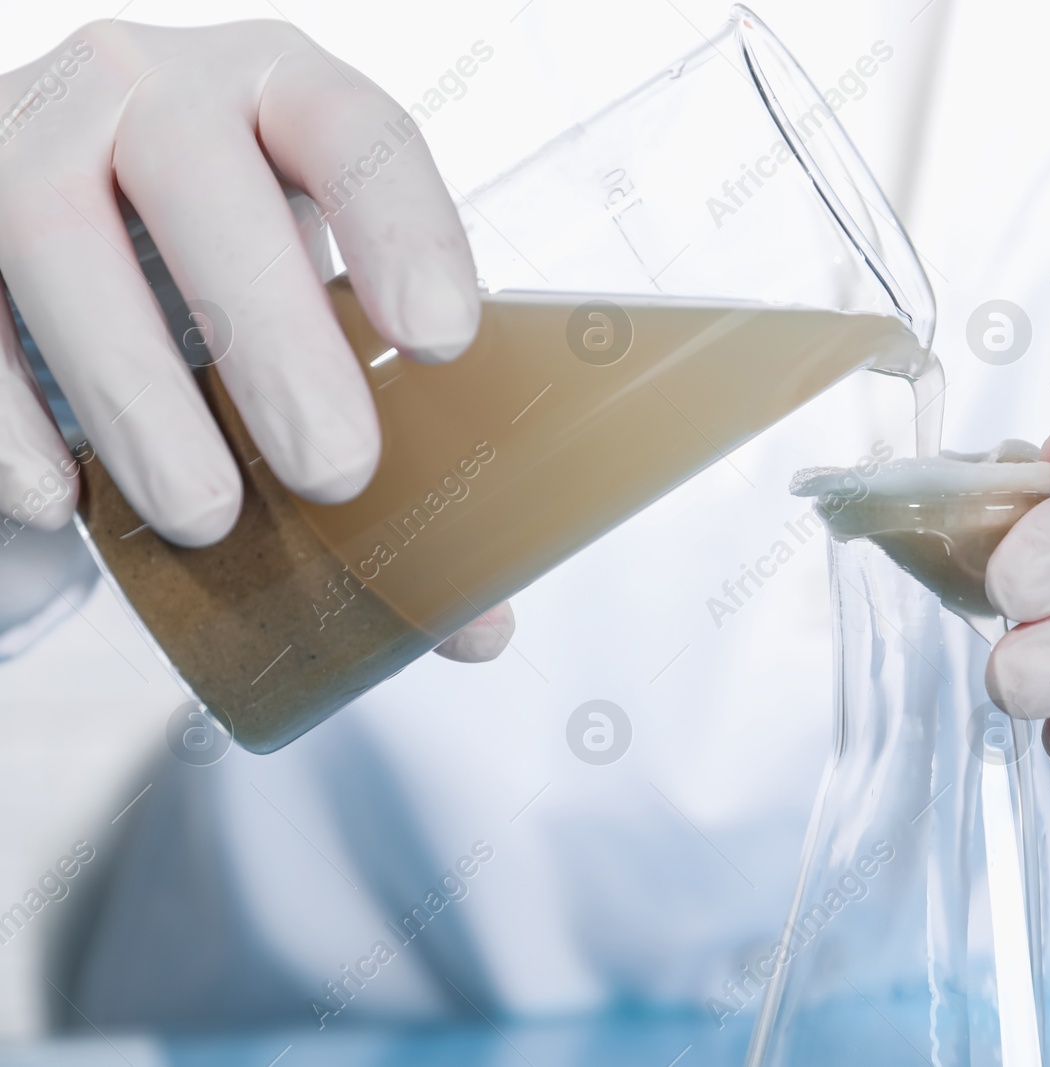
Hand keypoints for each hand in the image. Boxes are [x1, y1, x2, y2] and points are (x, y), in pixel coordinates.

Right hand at [0, 20, 508, 657]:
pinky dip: (7, 415)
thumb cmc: (231, 267)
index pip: (352, 127)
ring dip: (137, 394)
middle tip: (337, 474)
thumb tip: (479, 625)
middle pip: (204, 186)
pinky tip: (63, 502)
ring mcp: (26, 134)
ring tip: (209, 517)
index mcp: (279, 93)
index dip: (403, 227)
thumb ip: (402, 437)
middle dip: (275, 340)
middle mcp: (149, 86)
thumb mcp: (318, 307)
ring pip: (53, 236)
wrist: (77, 215)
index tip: (443, 344)